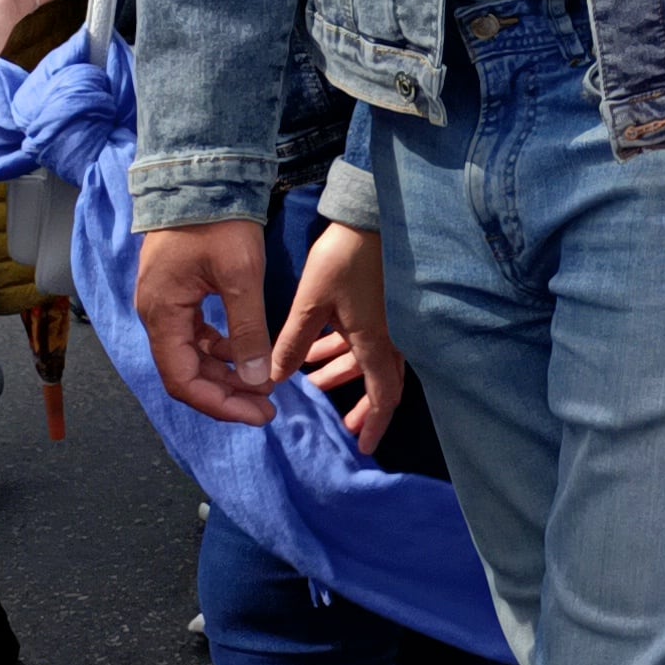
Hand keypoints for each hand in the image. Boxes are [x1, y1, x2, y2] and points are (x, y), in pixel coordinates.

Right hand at [138, 219, 274, 425]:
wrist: (203, 175)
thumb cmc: (218, 221)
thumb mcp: (241, 277)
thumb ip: (247, 331)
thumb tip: (256, 379)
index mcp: (162, 315)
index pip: (183, 381)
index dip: (219, 404)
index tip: (257, 414)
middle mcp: (157, 315)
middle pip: (186, 373)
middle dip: (226, 394)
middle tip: (267, 406)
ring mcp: (166, 304)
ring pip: (192, 356)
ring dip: (225, 374)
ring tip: (262, 384)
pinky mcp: (179, 293)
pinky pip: (196, 335)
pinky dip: (222, 349)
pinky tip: (248, 353)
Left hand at [269, 221, 406, 452]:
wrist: (371, 217)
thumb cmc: (344, 260)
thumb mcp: (311, 303)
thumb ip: (293, 343)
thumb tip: (274, 379)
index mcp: (376, 342)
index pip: (383, 396)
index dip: (374, 424)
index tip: (363, 447)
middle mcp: (390, 337)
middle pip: (381, 382)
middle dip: (360, 404)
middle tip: (339, 423)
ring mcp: (389, 320)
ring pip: (370, 359)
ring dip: (343, 372)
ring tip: (312, 380)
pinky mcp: (382, 304)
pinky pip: (367, 339)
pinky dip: (344, 349)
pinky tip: (317, 347)